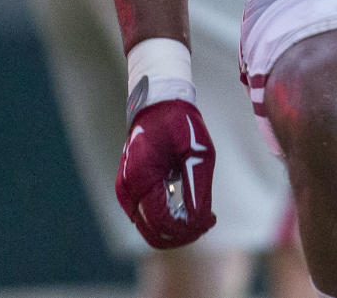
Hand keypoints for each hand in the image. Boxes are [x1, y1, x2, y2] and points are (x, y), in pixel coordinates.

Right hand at [116, 99, 216, 248]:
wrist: (157, 102)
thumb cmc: (178, 122)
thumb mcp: (197, 151)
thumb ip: (196, 188)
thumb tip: (200, 221)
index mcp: (142, 178)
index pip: (164, 223)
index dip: (190, 228)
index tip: (212, 219)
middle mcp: (127, 189)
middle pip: (154, 233)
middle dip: (184, 234)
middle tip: (207, 222)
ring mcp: (125, 190)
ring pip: (149, 228)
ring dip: (175, 229)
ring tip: (201, 216)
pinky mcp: (128, 189)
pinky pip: (146, 216)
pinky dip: (166, 219)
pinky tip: (186, 207)